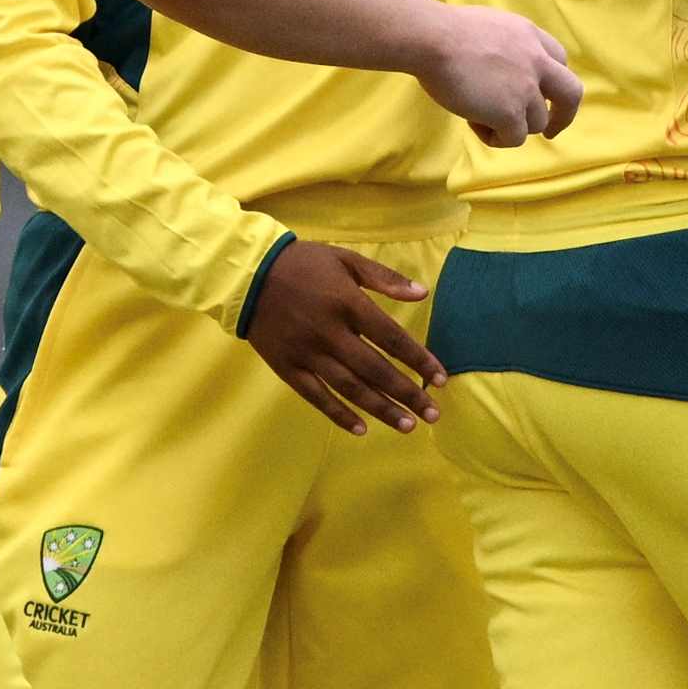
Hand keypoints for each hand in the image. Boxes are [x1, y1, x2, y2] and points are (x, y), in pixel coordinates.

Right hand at [245, 241, 448, 433]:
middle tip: (433, 414)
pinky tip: (361, 429)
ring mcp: (307, 353)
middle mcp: (330, 332)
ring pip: (350, 388)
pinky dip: (339, 414)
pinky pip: (316, 396)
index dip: (418, 360)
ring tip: (407, 425)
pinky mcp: (287, 367)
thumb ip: (384, 277)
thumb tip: (423, 294)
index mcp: (347, 303)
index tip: (440, 379)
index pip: (392, 338)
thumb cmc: (302, 264)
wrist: (247, 275)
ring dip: (381, 409)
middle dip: (407, 394)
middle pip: (375, 370)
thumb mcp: (345, 259)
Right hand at [417, 7, 582, 147]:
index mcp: (530, 36)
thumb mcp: (488, 26)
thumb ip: (504, 45)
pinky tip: (472, 122)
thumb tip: (495, 64)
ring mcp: (527, 89)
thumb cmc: (443, 31)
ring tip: (478, 114)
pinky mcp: (511, 112)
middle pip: (570, 94)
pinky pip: (514, 138)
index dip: (551, 81)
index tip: (542, 94)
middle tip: (550, 131)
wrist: (433, 39)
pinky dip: (494, 137)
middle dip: (563, 116)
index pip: (559, 60)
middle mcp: (537, 61)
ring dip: (511, 125)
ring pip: (536, 122)